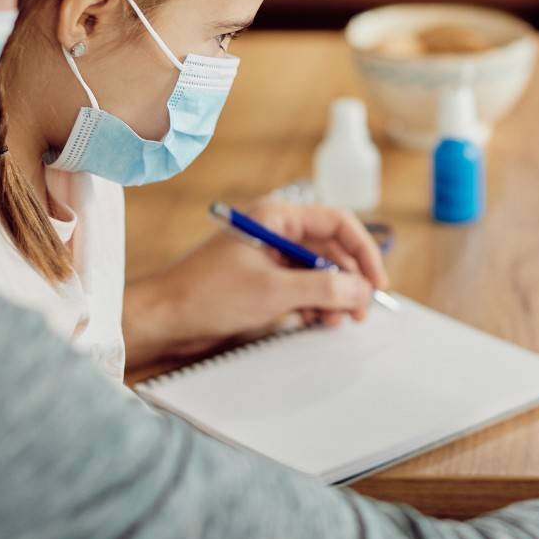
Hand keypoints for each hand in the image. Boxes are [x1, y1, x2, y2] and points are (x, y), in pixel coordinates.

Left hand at [124, 200, 389, 362]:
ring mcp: (270, 258)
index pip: (338, 222)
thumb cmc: (205, 295)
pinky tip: (318, 322)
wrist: (163, 319)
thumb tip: (361, 290)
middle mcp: (276, 232)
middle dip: (350, 280)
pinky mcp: (263, 283)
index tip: (376, 282)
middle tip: (359, 312)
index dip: (363, 251)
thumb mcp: (273, 291)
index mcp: (276, 217)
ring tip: (336, 321)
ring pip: (320, 272)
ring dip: (334, 296)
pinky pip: (303, 289)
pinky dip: (316, 305)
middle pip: (332, 249)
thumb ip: (322, 287)